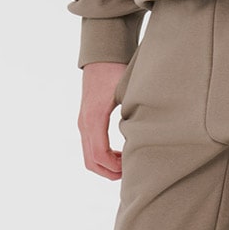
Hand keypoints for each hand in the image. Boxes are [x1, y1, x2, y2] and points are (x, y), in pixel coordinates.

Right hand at [78, 61, 127, 179]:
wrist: (101, 57)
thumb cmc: (116, 72)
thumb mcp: (128, 93)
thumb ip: (134, 115)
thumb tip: (145, 137)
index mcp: (94, 118)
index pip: (100, 154)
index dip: (115, 167)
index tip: (131, 167)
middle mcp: (85, 123)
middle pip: (91, 161)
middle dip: (110, 172)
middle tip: (130, 171)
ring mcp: (83, 123)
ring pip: (89, 157)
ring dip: (106, 166)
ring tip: (126, 163)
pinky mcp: (85, 121)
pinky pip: (90, 148)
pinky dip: (102, 157)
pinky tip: (119, 153)